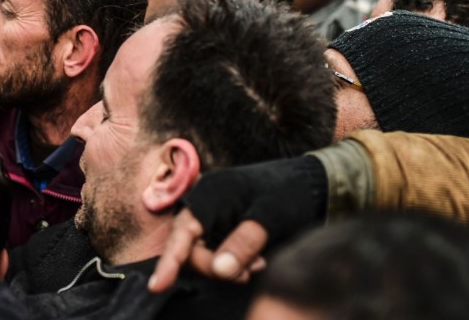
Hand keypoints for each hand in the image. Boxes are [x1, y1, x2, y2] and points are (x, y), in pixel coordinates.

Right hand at [146, 155, 326, 292]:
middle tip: (248, 274)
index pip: (182, 234)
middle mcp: (204, 204)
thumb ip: (243, 244)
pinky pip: (216, 250)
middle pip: (191, 248)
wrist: (311, 181)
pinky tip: (255, 261)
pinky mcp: (222, 223)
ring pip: (203, 252)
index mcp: (209, 196)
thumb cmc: (289, 193)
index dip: (168, 262)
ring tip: (257, 266)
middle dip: (214, 267)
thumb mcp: (269, 218)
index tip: (157, 287)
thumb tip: (220, 271)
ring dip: (226, 266)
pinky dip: (232, 261)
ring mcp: (212, 214)